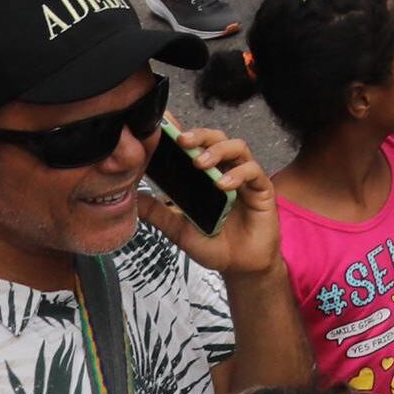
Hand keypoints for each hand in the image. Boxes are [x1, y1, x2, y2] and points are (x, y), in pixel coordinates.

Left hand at [137, 122, 280, 275]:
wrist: (240, 267)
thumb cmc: (215, 245)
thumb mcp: (179, 229)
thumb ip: (159, 213)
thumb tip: (132, 198)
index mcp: (206, 175)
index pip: (195, 146)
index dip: (182, 132)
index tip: (165, 126)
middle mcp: (226, 170)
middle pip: (217, 137)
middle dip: (199, 134)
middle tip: (182, 141)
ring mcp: (245, 178)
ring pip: (237, 147)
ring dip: (218, 150)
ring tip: (200, 163)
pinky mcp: (262, 189)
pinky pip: (253, 171)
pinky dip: (237, 173)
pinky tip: (223, 184)